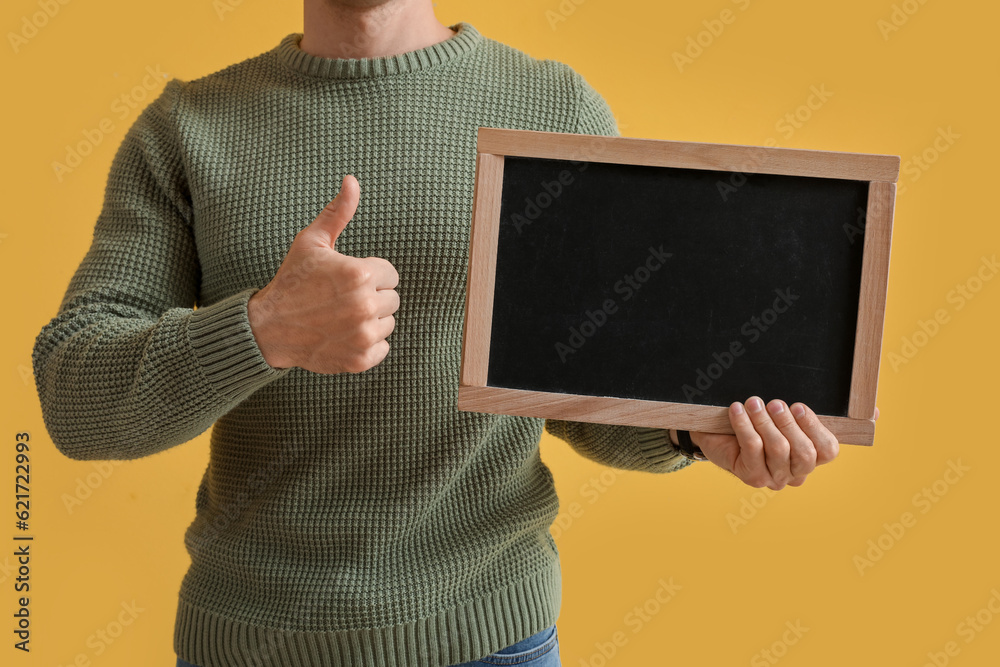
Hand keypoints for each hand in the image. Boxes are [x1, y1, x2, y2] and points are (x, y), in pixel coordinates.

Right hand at [247, 174, 399, 373]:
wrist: (268, 328)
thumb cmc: (292, 281)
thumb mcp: (312, 242)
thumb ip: (338, 212)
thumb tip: (353, 180)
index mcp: (360, 274)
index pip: (391, 274)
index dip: (371, 275)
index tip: (348, 280)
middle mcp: (365, 306)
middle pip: (392, 300)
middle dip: (372, 297)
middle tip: (342, 299)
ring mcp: (363, 335)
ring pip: (388, 324)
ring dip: (371, 321)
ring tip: (342, 317)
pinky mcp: (360, 359)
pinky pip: (383, 349)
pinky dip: (368, 345)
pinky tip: (344, 335)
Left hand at [671, 398, 879, 488]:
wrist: (718, 431)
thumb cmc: (760, 420)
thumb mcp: (791, 413)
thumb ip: (828, 412)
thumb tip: (874, 411)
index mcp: (812, 457)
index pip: (827, 451)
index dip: (815, 428)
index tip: (799, 406)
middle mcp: (796, 473)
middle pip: (803, 453)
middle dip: (790, 425)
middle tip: (776, 402)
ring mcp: (774, 478)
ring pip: (778, 450)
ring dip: (764, 422)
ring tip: (753, 402)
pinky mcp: (751, 476)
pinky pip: (752, 449)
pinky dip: (745, 426)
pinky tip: (737, 410)